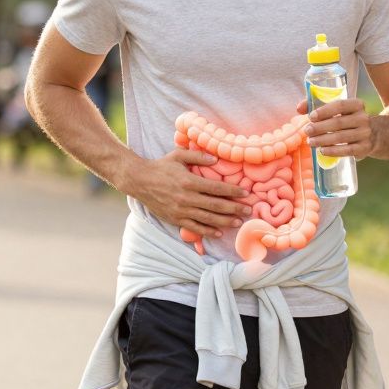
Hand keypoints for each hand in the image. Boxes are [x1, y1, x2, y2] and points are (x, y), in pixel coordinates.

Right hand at [115, 148, 252, 237]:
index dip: (233, 191)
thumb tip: (216, 160)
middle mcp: (187, 198)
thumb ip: (198, 157)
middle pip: (216, 205)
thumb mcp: (178, 156)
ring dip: (225, 221)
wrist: (139, 180)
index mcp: (189, 181)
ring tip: (238, 222)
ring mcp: (181, 210)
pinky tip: (219, 233)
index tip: (246, 193)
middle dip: (234, 208)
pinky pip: (195, 227)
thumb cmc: (160, 166)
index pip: (217, 188)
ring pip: (208, 218)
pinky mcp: (175, 219)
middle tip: (248, 210)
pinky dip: (208, 231)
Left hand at [295, 97, 376, 159]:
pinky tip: (322, 150)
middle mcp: (363, 118)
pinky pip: (347, 150)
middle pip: (338, 123)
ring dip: (323, 140)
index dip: (324, 111)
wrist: (373, 134)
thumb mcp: (338, 110)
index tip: (311, 116)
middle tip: (307, 131)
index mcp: (357, 105)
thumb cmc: (348, 119)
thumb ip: (317, 106)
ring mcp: (365, 133)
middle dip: (320, 127)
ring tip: (310, 142)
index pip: (340, 105)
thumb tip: (299, 108)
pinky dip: (333, 151)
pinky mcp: (365, 147)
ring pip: (341, 137)